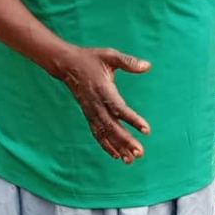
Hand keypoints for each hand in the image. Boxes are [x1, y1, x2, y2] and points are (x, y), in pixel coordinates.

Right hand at [57, 47, 150, 163]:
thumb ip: (128, 61)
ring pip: (104, 132)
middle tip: (140, 152)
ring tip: (130, 159)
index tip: (146, 130)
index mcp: (102, 89)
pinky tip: (116, 155)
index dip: (132, 119)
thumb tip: (147, 65)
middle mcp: (95, 103)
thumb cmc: (90, 58)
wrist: (66, 64)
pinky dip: (106, 144)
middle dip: (126, 140)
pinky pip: (97, 132)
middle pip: (111, 126)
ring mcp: (91, 111)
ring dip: (117, 146)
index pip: (118, 108)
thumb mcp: (109, 55)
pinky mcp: (89, 114)